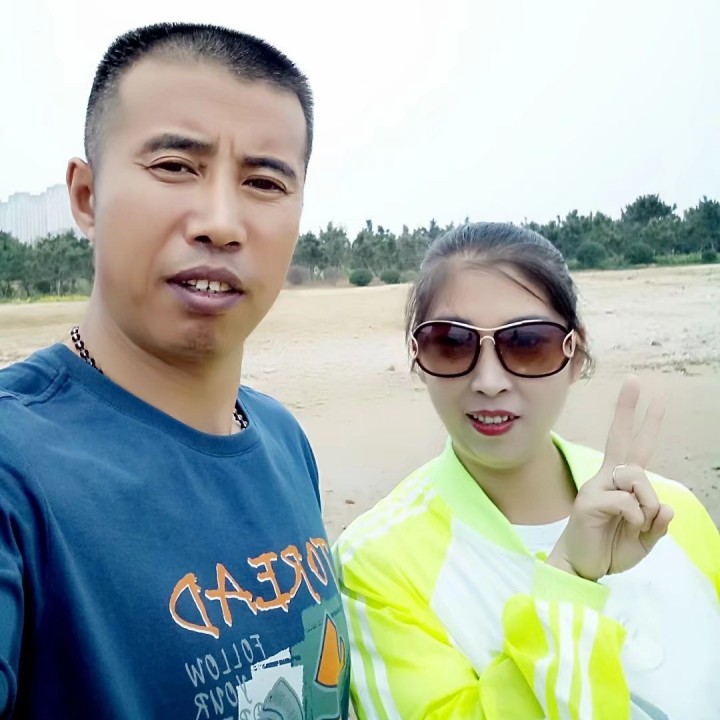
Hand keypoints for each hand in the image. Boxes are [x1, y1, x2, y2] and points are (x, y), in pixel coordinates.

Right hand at [547, 376, 673, 580]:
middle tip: (635, 380)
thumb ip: (657, 523)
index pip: (634, 446)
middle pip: (623, 439)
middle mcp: (607, 478)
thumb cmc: (609, 548)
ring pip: (637, 477)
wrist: (582, 567)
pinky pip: (627, 502)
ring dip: (648, 503)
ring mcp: (597, 487)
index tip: (652, 394)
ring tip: (639, 524)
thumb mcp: (644, 539)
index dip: (643, 421)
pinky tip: (627, 527)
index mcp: (621, 483)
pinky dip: (636, 518)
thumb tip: (667, 507)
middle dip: (629, 410)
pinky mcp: (590, 502)